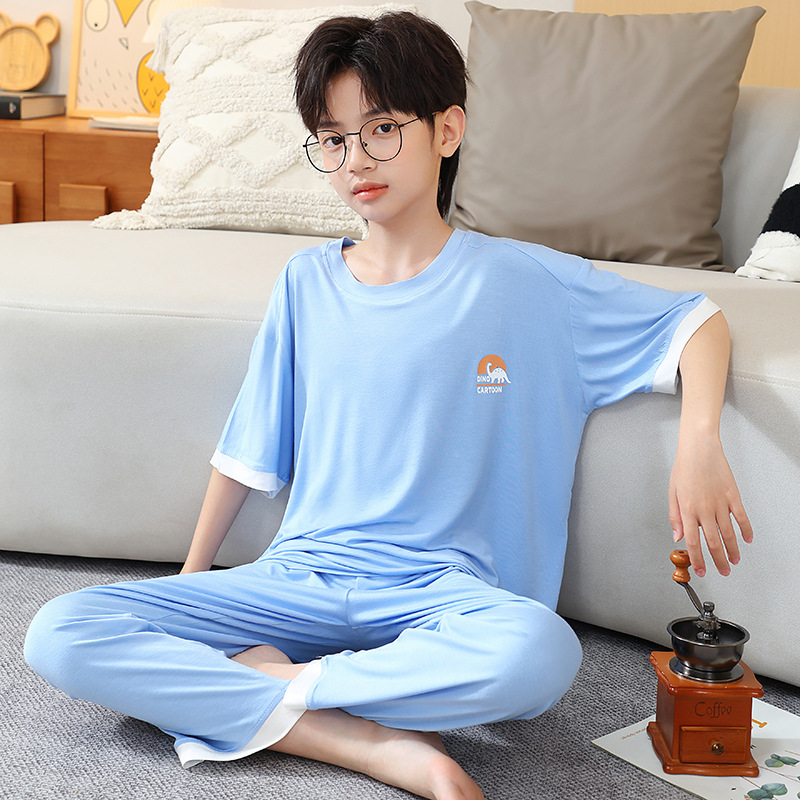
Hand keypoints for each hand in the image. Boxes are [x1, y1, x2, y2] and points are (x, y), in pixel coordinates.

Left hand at [669, 434, 752, 577]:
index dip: (698, 559)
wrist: (699, 448)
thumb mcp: (672, 492)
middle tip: (723, 571)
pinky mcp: (733, 495)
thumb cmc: (684, 467)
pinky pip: (741, 517)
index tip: (701, 570)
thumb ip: (674, 516)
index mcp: (687, 510)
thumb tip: (677, 536)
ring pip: (728, 534)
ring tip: (735, 561)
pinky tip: (747, 539)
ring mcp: (720, 503)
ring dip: (733, 550)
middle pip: (713, 542)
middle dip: (718, 561)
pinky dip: (746, 530)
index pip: (693, 542)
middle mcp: (704, 509)